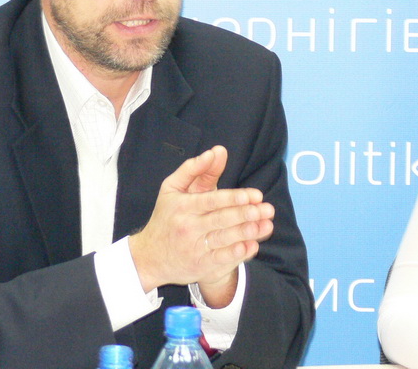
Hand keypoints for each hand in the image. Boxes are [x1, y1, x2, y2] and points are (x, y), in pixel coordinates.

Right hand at [129, 146, 273, 299]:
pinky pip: (221, 260)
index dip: (233, 198)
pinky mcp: (200, 266)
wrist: (150, 256)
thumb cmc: (166, 217)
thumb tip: (217, 151)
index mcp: (182, 206)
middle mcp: (187, 227)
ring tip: (266, 225)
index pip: (211, 201)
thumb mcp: (172, 188)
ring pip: (224, 239)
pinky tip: (252, 246)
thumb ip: (195, 168)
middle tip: (267, 209)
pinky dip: (237, 254)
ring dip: (247, 232)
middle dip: (246, 214)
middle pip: (220, 220)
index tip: (254, 195)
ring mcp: (194, 248)